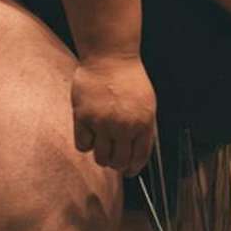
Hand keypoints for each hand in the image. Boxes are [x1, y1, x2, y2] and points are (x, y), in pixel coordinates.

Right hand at [71, 55, 155, 175]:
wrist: (110, 59)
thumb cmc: (129, 80)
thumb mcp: (147, 104)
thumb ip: (144, 128)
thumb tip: (137, 152)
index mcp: (143, 123)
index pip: (139, 156)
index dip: (133, 168)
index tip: (129, 171)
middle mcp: (123, 126)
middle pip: (118, 161)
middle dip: (116, 164)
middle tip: (113, 160)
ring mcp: (102, 122)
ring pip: (100, 157)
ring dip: (101, 156)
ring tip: (102, 146)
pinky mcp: (83, 117)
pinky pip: (83, 145)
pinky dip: (86, 144)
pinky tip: (89, 135)